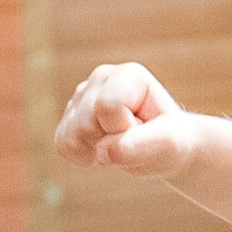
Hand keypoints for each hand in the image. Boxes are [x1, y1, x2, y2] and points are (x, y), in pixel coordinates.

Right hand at [54, 62, 204, 178]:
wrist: (161, 146)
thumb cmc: (167, 140)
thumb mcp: (169, 144)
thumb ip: (143, 145)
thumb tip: (103, 152)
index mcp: (129, 75)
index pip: (108, 107)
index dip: (124, 129)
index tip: (143, 128)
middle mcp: (101, 78)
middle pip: (87, 123)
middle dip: (110, 140)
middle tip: (132, 137)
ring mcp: (82, 96)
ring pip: (71, 135)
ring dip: (96, 150)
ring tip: (119, 140)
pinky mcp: (69, 115)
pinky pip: (62, 144)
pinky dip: (82, 155)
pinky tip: (102, 147)